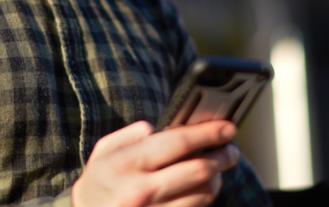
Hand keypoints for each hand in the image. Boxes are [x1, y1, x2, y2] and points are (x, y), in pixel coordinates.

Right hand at [70, 120, 239, 206]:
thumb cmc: (98, 184)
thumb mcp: (104, 152)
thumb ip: (130, 134)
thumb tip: (158, 128)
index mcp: (127, 163)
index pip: (177, 142)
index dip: (207, 133)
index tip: (227, 128)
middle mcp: (140, 190)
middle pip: (198, 171)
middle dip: (222, 157)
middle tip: (231, 150)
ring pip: (202, 195)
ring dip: (217, 180)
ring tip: (217, 170)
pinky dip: (204, 200)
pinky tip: (203, 190)